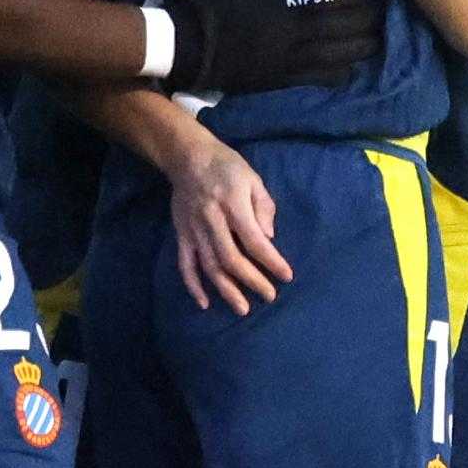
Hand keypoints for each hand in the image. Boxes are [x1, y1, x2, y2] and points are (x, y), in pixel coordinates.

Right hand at [165, 0, 383, 93]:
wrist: (182, 47)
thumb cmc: (206, 5)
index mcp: (281, 4)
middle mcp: (291, 34)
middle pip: (341, 30)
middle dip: (365, 24)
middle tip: (381, 18)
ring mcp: (287, 61)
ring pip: (336, 57)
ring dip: (358, 50)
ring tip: (374, 43)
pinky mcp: (279, 82)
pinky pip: (316, 80)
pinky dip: (337, 75)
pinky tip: (349, 70)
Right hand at [166, 138, 290, 314]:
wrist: (188, 158)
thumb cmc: (227, 167)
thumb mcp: (253, 179)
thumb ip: (264, 207)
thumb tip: (269, 238)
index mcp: (233, 205)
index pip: (254, 241)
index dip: (271, 261)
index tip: (286, 276)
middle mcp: (212, 220)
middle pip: (231, 258)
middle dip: (252, 281)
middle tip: (269, 297)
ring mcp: (193, 230)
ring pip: (209, 266)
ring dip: (226, 290)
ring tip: (242, 309)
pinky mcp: (181, 235)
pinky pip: (185, 265)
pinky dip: (193, 286)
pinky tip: (204, 303)